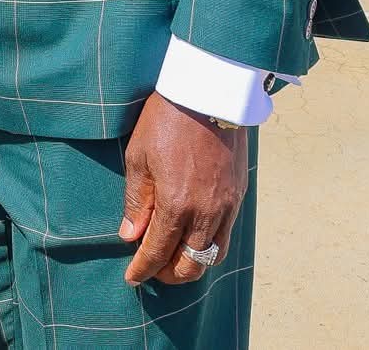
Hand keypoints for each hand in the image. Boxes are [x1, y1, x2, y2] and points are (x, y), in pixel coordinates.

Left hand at [117, 92, 248, 286]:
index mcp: (177, 205)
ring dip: (192, 263)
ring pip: (213, 255)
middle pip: (190, 265)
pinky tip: (194, 233)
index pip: (157, 252)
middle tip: (152, 268)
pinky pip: (226, 233)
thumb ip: (136, 202)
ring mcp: (227, 205)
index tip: (132, 278)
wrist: (210, 90)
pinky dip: (209, 243)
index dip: (142, 270)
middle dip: (169, 274)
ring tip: (174, 257)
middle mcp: (206, 213)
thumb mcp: (139, 157)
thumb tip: (130, 235)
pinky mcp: (238, 194)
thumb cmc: (167, 119)